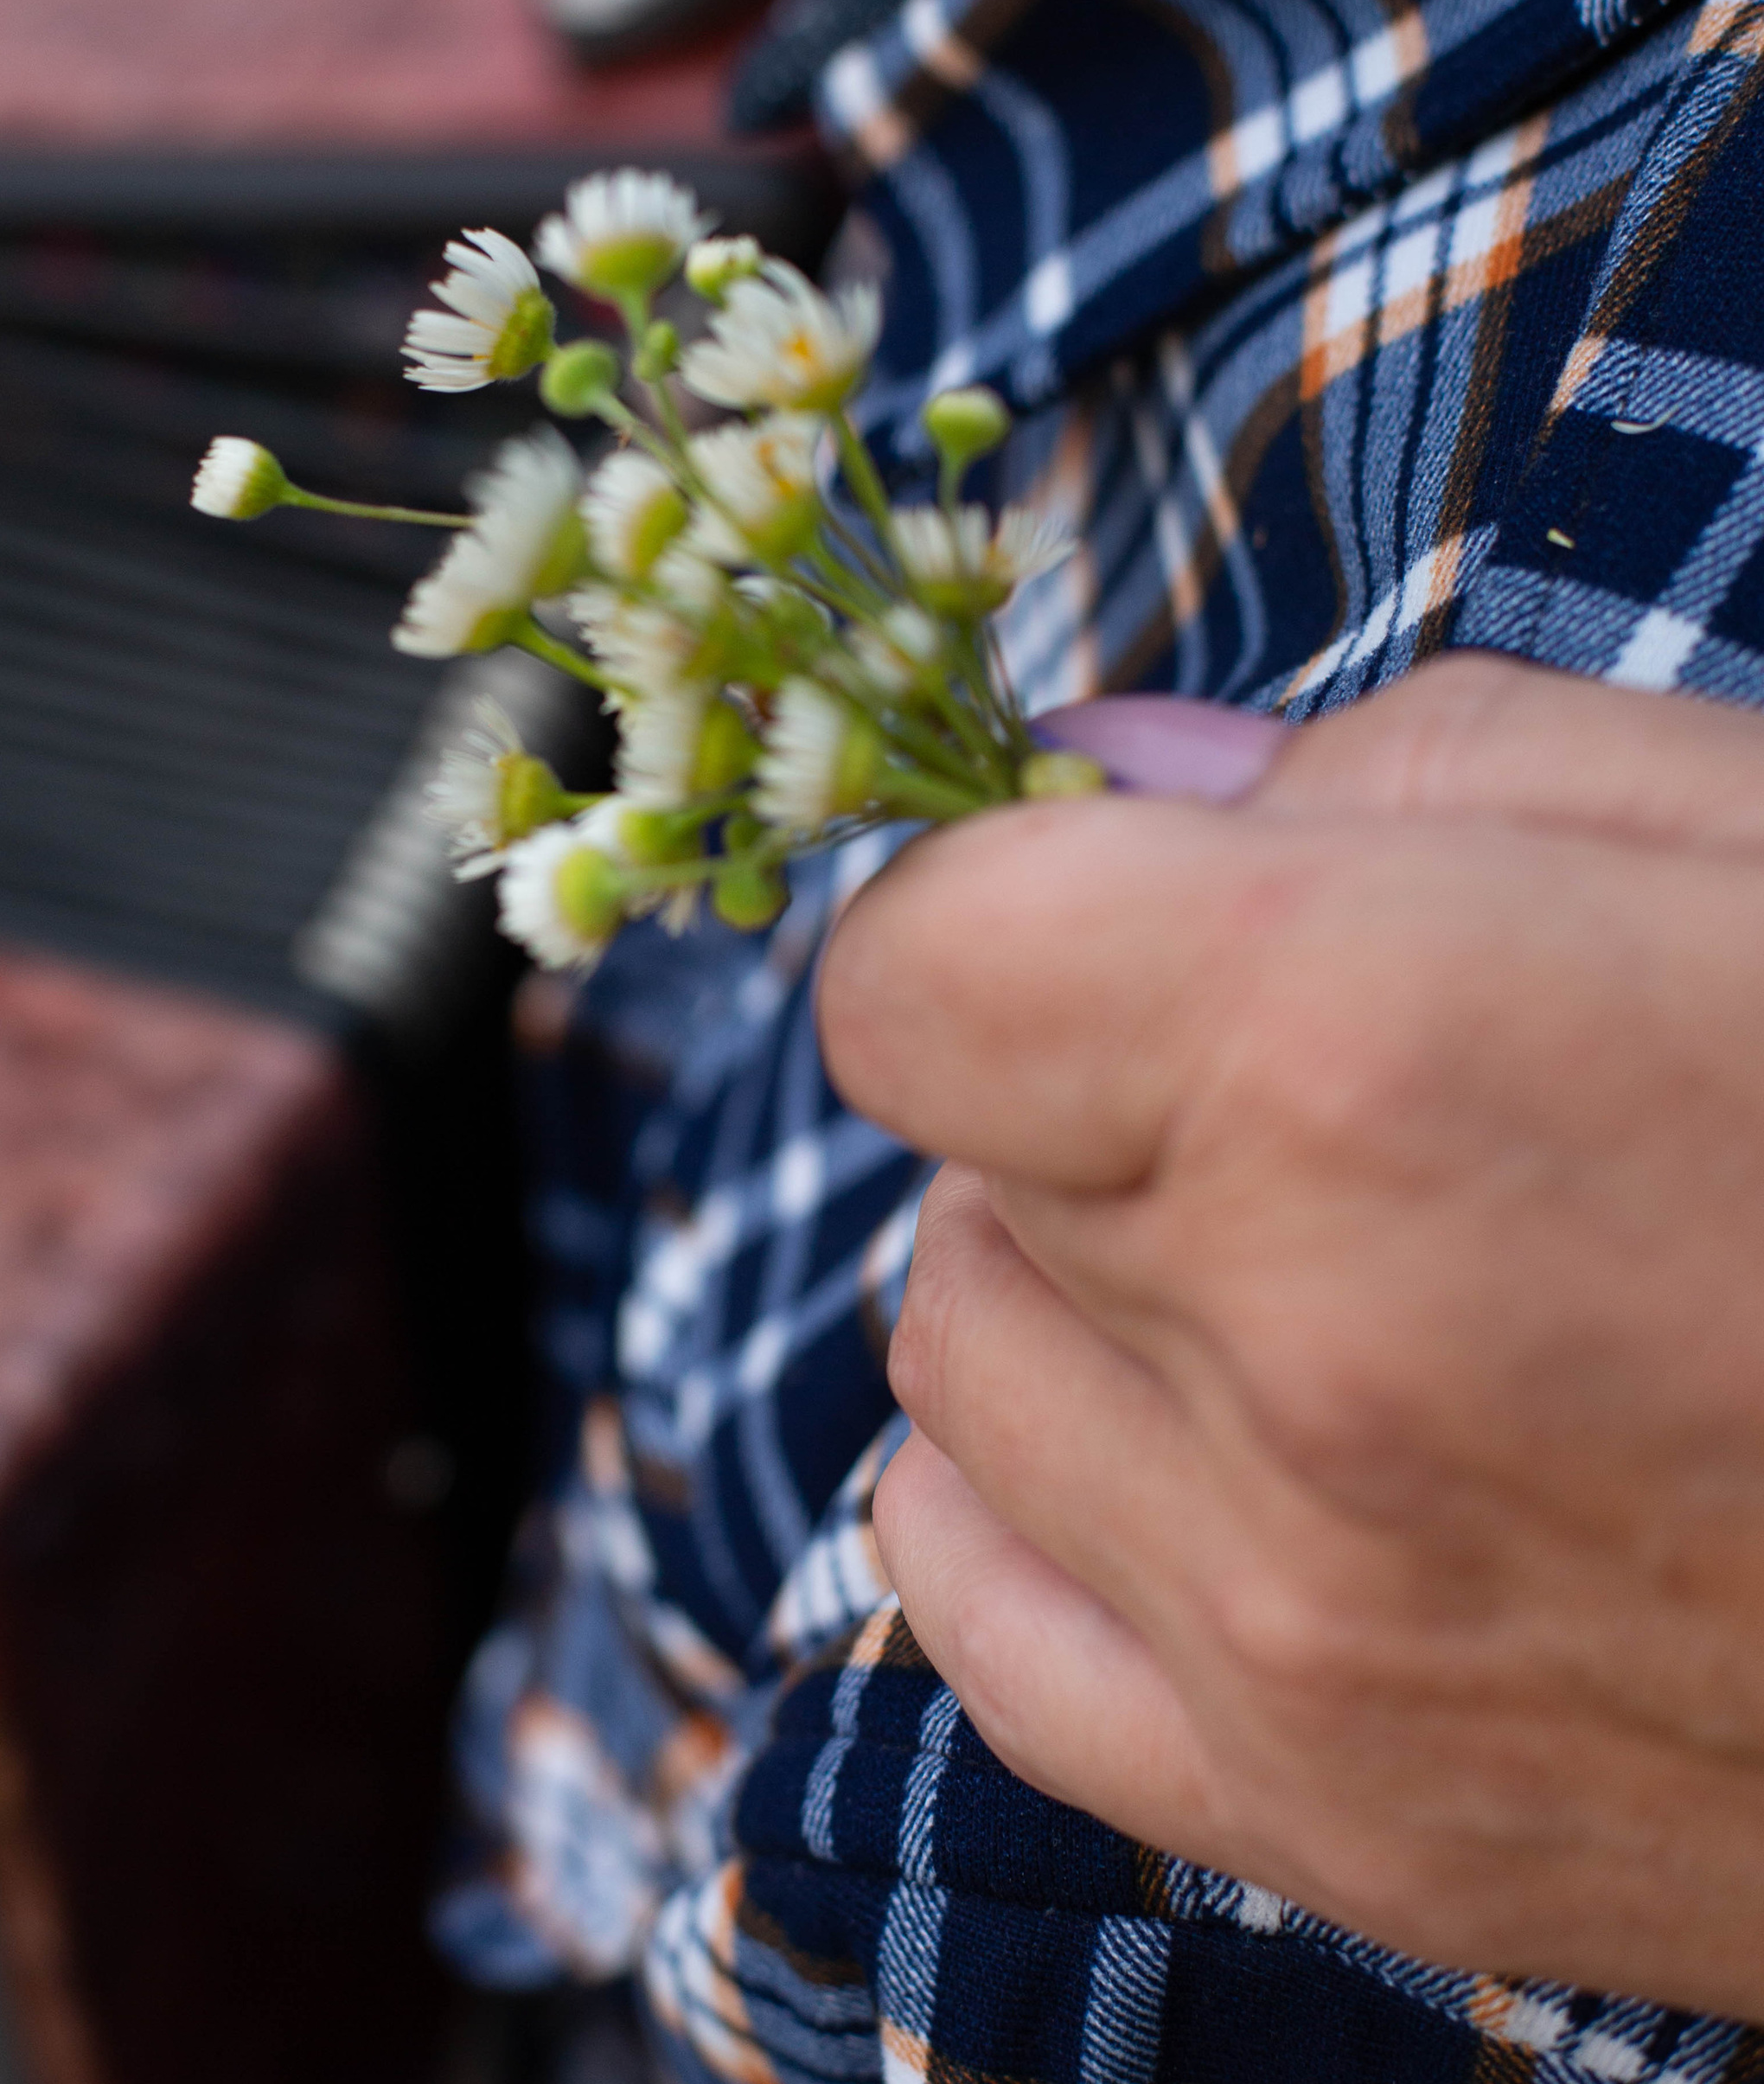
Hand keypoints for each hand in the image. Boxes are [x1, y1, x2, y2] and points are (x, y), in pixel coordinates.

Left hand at [818, 654, 1763, 2019]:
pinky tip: (1196, 1450)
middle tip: (1305, 1088)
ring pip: (955, 1361)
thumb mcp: (1754, 829)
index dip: (987, 910)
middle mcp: (1295, 1369)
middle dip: (1084, 1085)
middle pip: (954, 1159)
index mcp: (1365, 1061)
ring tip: (1296, 1267)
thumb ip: (1383, 766)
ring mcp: (1302, 1634)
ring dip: (1070, 1280)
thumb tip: (1102, 773)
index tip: (1103, 910)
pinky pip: (976, 1609)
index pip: (905, 974)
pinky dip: (1035, 1494)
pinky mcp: (1337, 1817)